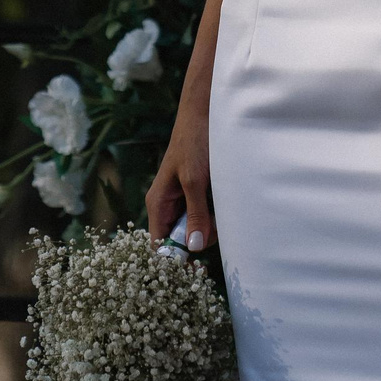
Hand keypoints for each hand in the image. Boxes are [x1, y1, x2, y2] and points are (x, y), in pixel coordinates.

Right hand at [145, 101, 214, 252]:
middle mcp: (167, 204)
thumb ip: (195, 214)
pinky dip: (213, 215)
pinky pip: (202, 214)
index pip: (158, 244)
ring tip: (221, 211)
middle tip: (215, 229)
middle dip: (197, 240)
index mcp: (158, 203)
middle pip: (178, 239)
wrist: (205, 112)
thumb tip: (193, 248)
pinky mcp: (196, 192)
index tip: (196, 268)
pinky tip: (223, 205)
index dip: (174, 259)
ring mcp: (182, 198)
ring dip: (208, 227)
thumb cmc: (195, 141)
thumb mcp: (195, 180)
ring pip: (193, 228)